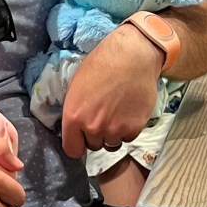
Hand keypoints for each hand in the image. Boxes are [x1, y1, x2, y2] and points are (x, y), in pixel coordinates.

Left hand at [62, 24, 163, 157]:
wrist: (132, 56)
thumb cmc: (101, 65)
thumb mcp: (76, 87)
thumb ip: (74, 112)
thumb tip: (74, 127)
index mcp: (74, 117)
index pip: (72, 150)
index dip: (77, 144)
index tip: (81, 137)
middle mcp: (93, 128)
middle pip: (93, 146)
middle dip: (95, 135)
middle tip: (102, 117)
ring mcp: (115, 130)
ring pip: (111, 144)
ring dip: (112, 133)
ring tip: (116, 114)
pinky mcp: (134, 128)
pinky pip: (128, 138)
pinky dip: (128, 130)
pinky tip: (128, 113)